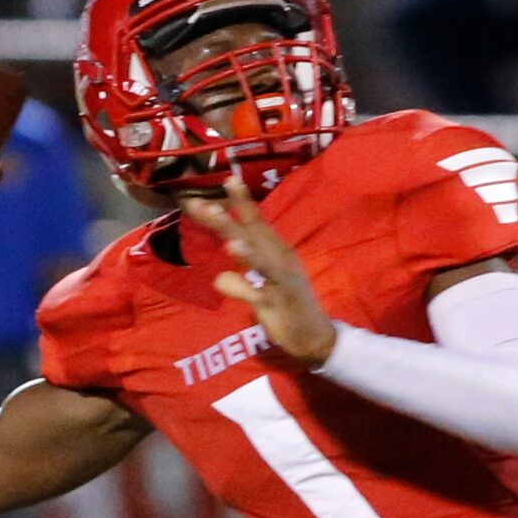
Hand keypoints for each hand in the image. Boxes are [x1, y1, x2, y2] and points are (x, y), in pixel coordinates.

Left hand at [181, 175, 337, 365]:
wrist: (316, 338)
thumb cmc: (288, 308)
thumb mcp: (262, 289)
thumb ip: (240, 278)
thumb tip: (220, 278)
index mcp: (277, 251)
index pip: (256, 223)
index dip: (242, 203)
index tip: (226, 180)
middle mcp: (280, 261)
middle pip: (253, 236)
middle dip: (229, 220)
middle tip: (202, 204)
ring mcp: (281, 283)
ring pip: (261, 263)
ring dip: (245, 252)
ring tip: (229, 243)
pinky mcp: (279, 306)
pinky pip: (259, 296)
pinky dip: (243, 288)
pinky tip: (224, 281)